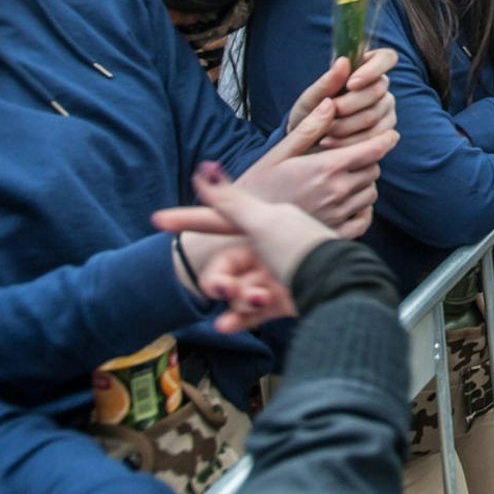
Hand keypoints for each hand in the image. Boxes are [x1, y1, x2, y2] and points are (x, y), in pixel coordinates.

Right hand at [155, 163, 334, 333]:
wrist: (336, 287)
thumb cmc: (301, 248)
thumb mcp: (264, 221)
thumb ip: (232, 201)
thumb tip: (204, 169)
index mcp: (265, 224)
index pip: (219, 219)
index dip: (189, 218)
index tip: (157, 219)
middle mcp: (269, 249)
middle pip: (225, 266)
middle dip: (218, 278)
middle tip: (221, 286)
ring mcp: (276, 276)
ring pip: (237, 291)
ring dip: (236, 299)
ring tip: (251, 300)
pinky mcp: (283, 302)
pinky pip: (251, 313)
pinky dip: (240, 318)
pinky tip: (227, 324)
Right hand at [238, 102, 396, 237]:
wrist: (243, 227)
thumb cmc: (258, 186)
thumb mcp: (279, 153)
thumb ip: (308, 129)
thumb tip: (330, 102)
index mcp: (325, 167)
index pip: (373, 150)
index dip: (385, 140)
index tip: (389, 135)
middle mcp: (337, 191)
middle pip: (374, 169)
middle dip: (366, 161)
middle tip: (348, 159)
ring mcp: (339, 215)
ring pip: (371, 192)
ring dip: (363, 185)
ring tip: (341, 181)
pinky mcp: (337, 234)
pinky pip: (365, 218)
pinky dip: (361, 210)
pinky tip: (346, 203)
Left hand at [286, 49, 398, 145]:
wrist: (307, 143)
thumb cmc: (310, 114)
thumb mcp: (310, 99)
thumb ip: (327, 82)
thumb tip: (343, 61)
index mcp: (365, 68)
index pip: (386, 58)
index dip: (373, 69)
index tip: (351, 84)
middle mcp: (380, 86)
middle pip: (378, 90)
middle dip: (349, 104)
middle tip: (328, 113)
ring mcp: (386, 109)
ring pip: (375, 115)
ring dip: (346, 125)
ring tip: (325, 130)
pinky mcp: (385, 131)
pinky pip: (375, 137)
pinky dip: (351, 142)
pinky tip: (333, 143)